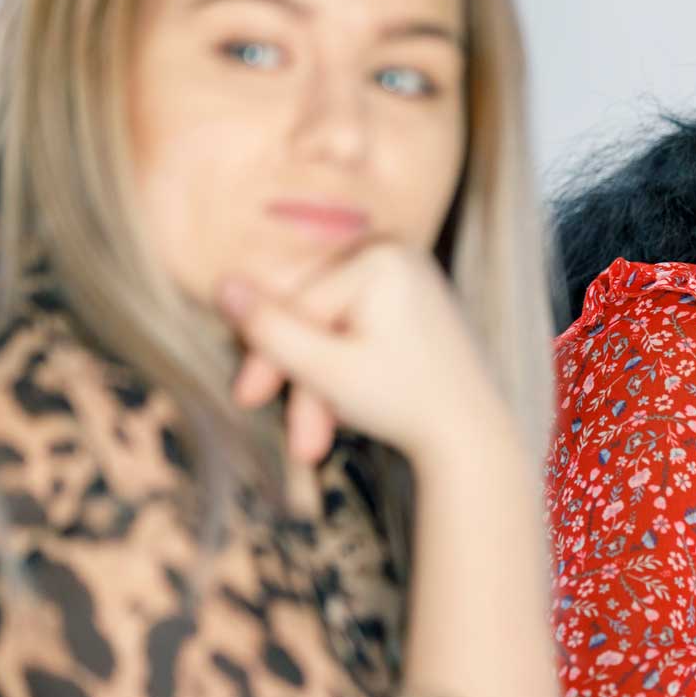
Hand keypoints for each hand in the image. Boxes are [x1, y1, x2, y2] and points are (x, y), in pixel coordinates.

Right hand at [217, 242, 512, 471]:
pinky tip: (347, 414)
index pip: (298, 305)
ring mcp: (409, 276)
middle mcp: (396, 253)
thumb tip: (221, 284)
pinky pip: (358, 330)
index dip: (267, 356)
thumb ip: (269, 330)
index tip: (246, 400)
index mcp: (379, 257)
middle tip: (300, 442)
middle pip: (316, 316)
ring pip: (334, 329)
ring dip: (321, 385)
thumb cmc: (406, 401)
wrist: (474, 436)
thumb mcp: (326, 370)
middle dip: (302, 380)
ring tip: (323, 440)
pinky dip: (346, 370)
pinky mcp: (413, 302)